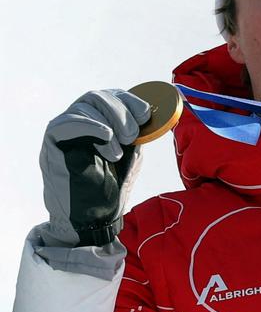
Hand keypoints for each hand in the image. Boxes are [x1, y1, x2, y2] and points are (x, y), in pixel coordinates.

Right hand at [40, 89, 148, 248]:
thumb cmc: (112, 186)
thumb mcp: (132, 154)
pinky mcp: (53, 141)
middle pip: (98, 97)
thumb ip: (138, 133)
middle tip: (132, 137)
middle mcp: (82, 121)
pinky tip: (107, 138)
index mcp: (102, 122)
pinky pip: (68, 122)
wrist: (94, 215)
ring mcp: (66, 129)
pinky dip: (92, 126)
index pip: (113, 96)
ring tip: (117, 151)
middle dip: (122, 112)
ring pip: (85, 106)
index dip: (131, 101)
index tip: (146, 116)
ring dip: (109, 123)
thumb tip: (155, 114)